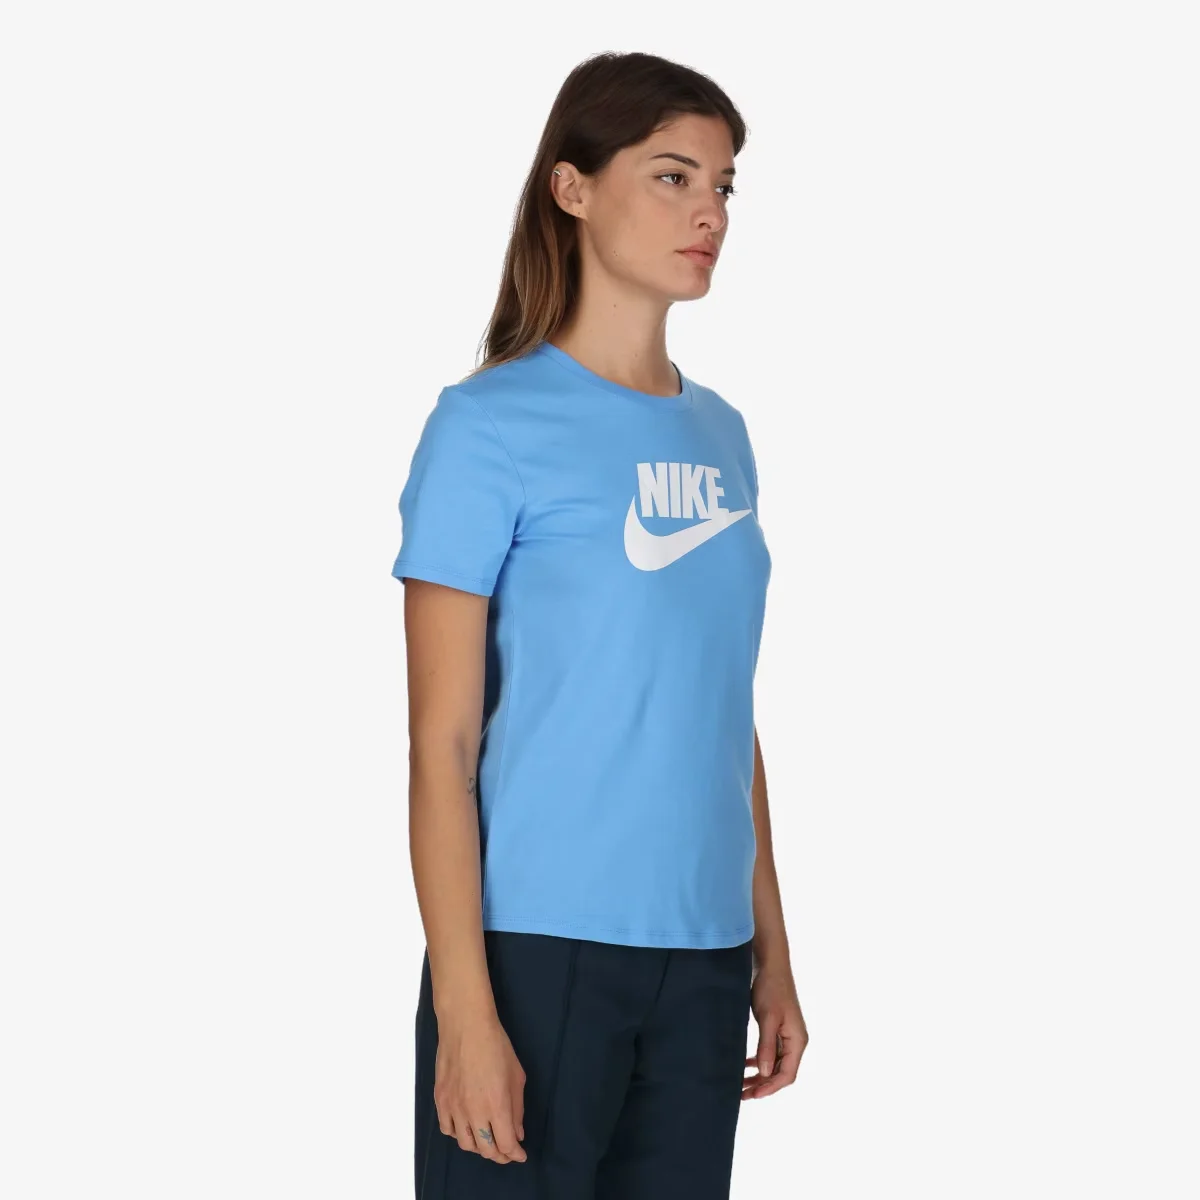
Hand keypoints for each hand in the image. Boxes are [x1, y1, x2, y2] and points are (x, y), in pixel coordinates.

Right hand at [433, 1011, 527, 1163]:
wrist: (466, 1026)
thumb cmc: (496, 1046)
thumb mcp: (516, 1076)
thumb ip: (517, 1108)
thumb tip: (517, 1132)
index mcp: (497, 1105)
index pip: (505, 1144)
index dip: (514, 1154)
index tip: (520, 1155)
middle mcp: (474, 1111)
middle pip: (485, 1149)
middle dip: (499, 1155)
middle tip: (506, 1152)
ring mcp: (454, 1107)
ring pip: (465, 1143)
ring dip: (479, 1147)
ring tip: (487, 1141)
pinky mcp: (440, 1100)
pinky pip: (447, 1129)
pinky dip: (458, 1134)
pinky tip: (466, 1128)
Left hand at [743, 961, 807, 1099]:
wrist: (770, 965)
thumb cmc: (771, 989)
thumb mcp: (768, 1018)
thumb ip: (766, 1046)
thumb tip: (764, 1073)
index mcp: (798, 1041)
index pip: (787, 1074)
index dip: (770, 1087)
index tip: (752, 1095)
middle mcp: (795, 1041)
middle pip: (781, 1072)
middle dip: (763, 1084)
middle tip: (742, 1093)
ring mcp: (787, 1035)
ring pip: (774, 1063)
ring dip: (759, 1075)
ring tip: (741, 1084)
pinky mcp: (778, 1029)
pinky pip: (770, 1052)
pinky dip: (759, 1061)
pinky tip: (745, 1064)